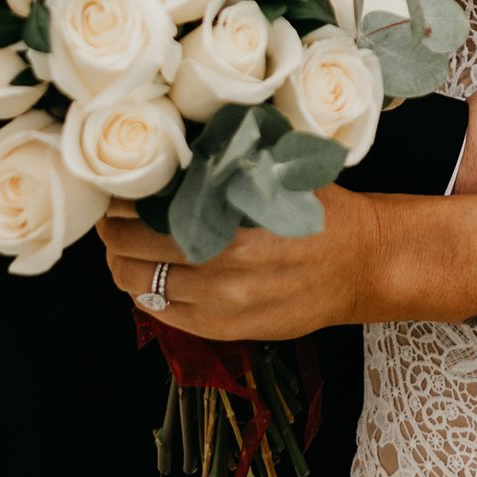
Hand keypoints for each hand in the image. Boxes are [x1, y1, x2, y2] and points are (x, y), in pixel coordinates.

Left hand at [97, 187, 371, 340]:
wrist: (363, 263)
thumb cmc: (322, 210)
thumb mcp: (278, 171)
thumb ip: (229, 165)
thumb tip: (177, 146)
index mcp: (233, 219)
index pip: (149, 211)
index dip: (124, 200)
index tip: (118, 189)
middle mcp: (221, 266)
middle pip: (134, 250)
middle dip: (115, 232)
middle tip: (113, 215)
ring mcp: (221, 304)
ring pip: (141, 287)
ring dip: (122, 265)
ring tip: (122, 246)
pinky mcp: (225, 330)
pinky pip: (164, 314)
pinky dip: (146, 294)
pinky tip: (148, 277)